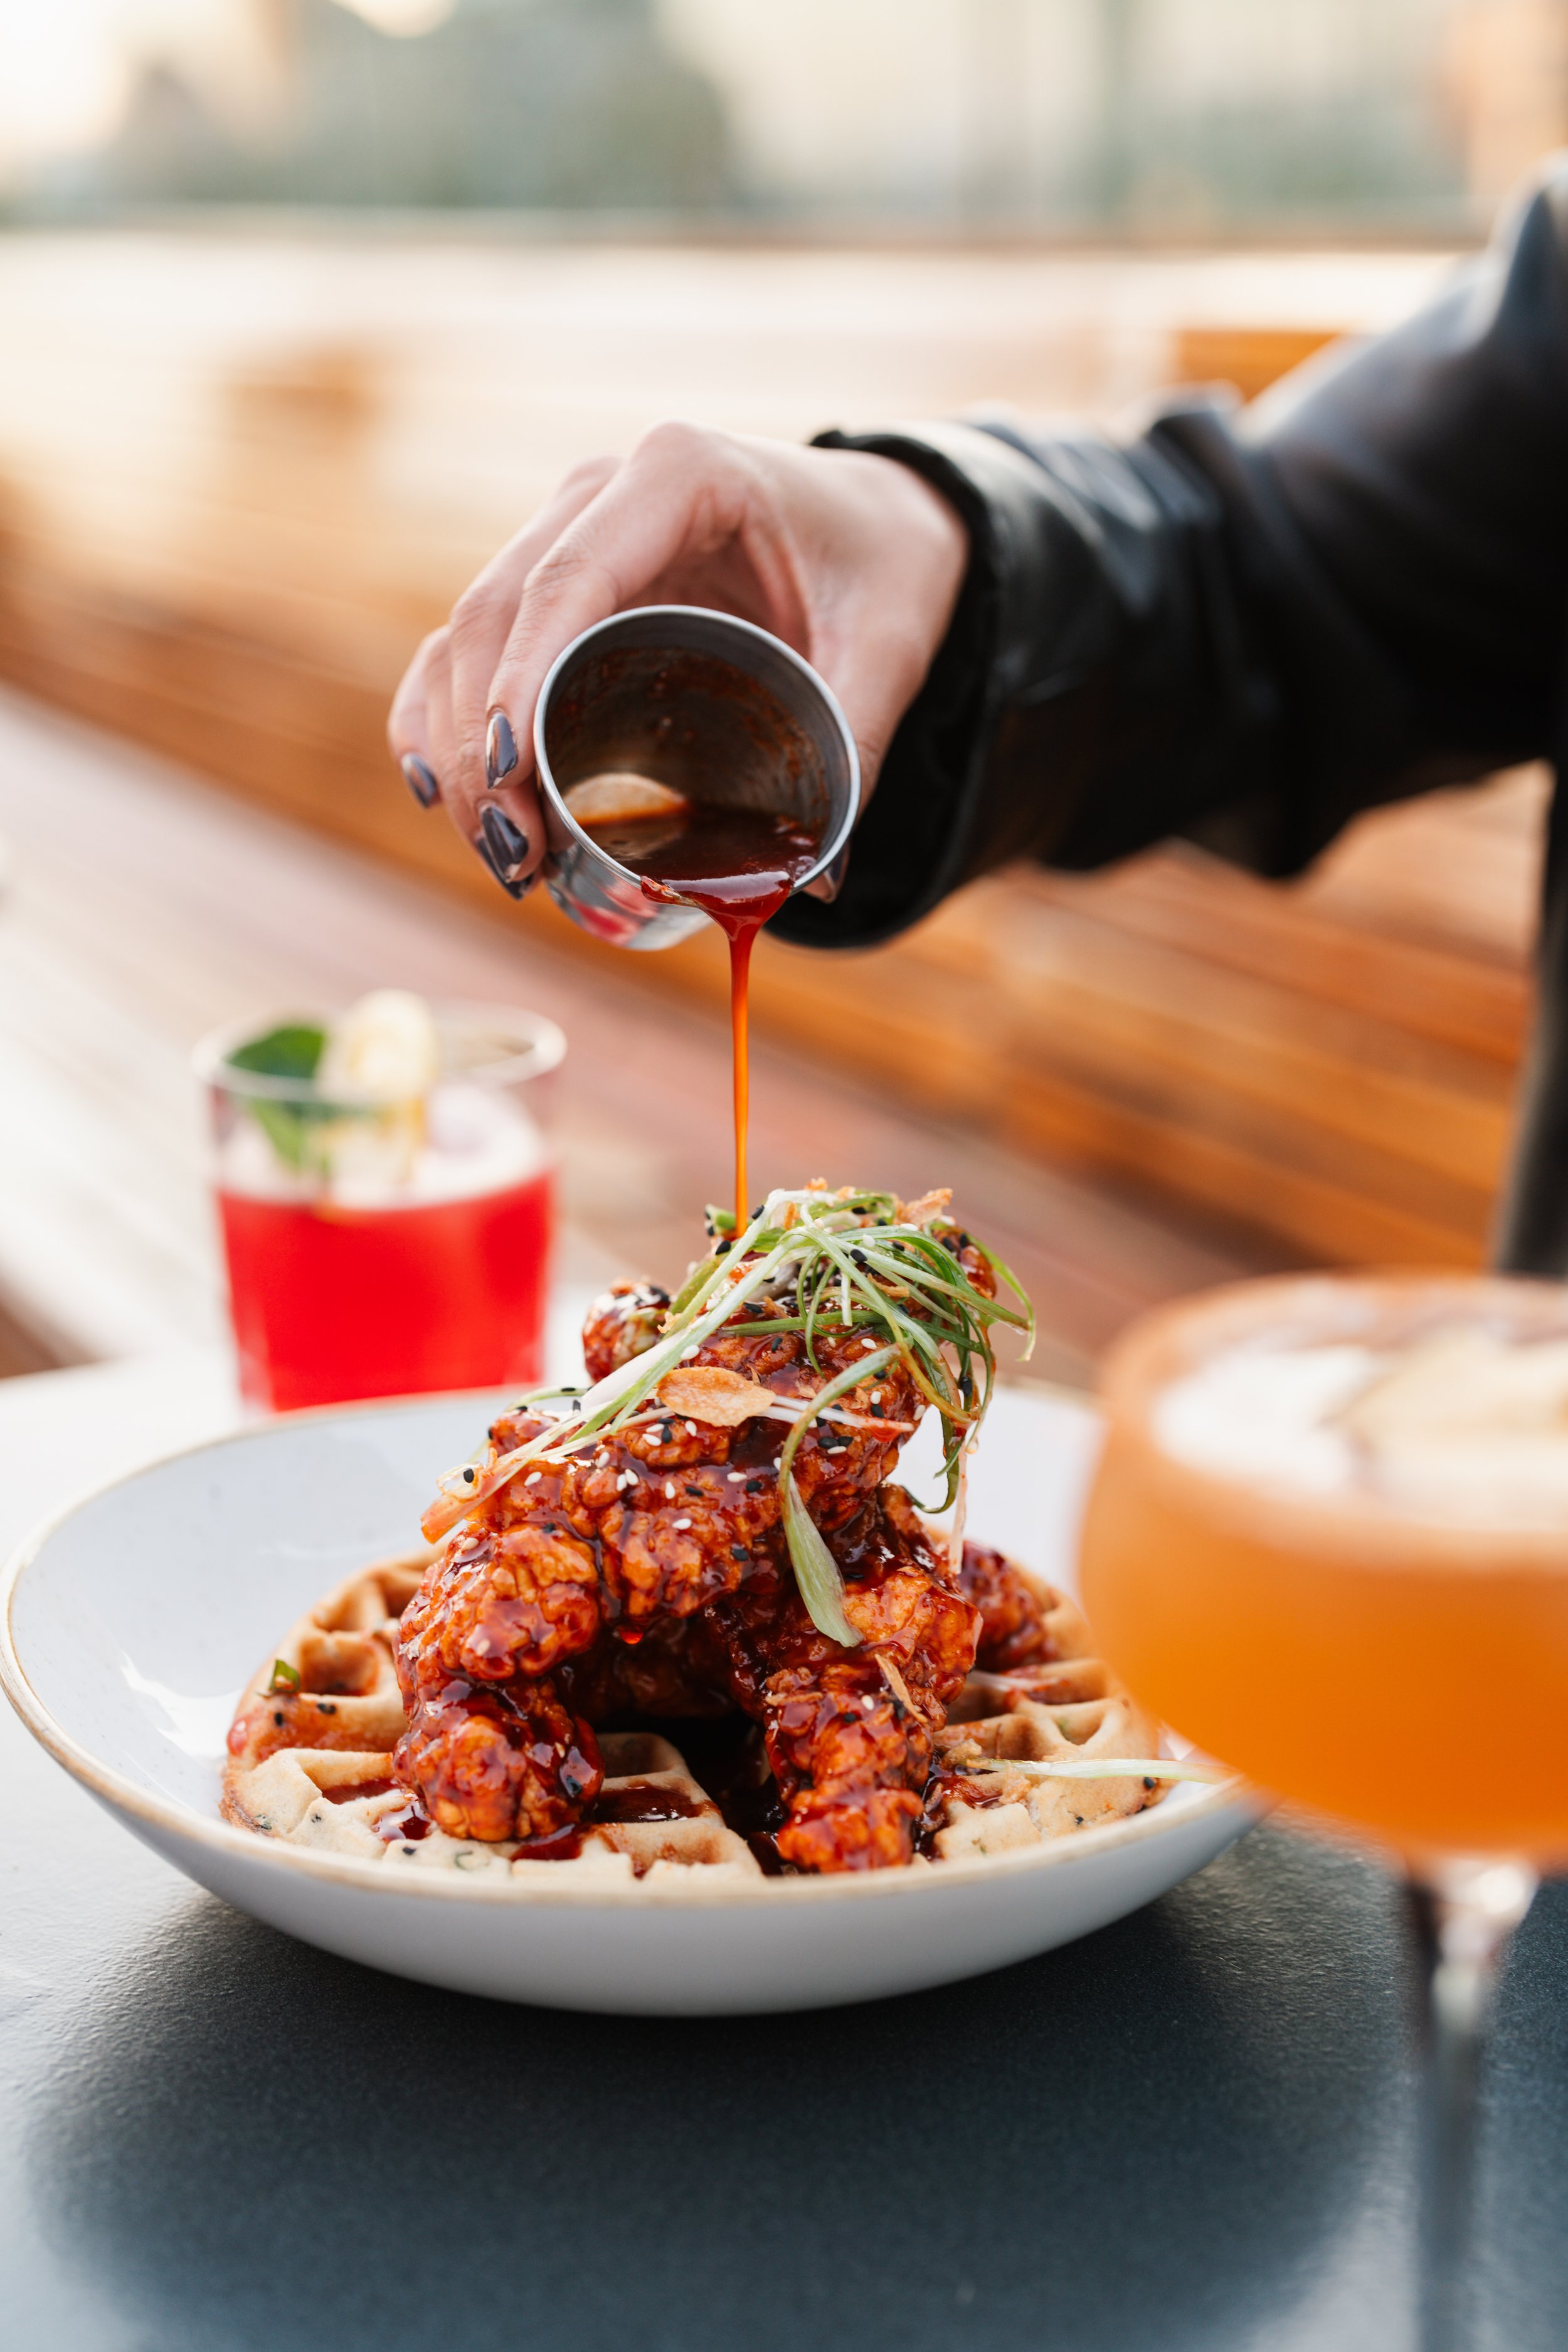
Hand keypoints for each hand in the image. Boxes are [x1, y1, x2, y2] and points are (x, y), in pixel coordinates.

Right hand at [387, 423, 968, 898]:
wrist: (875, 520)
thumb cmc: (880, 563)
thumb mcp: (889, 642)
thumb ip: (856, 743)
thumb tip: (814, 878)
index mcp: (679, 475)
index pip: (568, 578)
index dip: (520, 678)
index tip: (510, 774)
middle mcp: (602, 493)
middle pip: (495, 612)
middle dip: (482, 740)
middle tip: (513, 852)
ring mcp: (565, 532)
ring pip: (466, 633)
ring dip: (456, 742)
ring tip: (499, 850)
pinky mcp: (553, 582)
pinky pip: (469, 646)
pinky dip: (443, 717)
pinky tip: (439, 792)